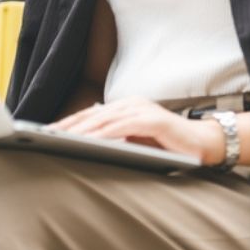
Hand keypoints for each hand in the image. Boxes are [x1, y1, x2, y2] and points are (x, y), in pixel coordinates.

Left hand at [49, 97, 224, 164]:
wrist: (203, 144)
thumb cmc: (169, 146)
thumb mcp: (137, 141)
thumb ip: (116, 138)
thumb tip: (87, 143)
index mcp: (126, 107)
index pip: (92, 115)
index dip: (70, 123)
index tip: (48, 132)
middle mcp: (132, 103)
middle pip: (93, 115)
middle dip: (68, 125)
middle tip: (46, 135)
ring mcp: (142, 109)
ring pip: (104, 119)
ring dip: (81, 130)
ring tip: (61, 138)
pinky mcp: (152, 119)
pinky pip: (122, 126)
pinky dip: (103, 134)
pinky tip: (89, 141)